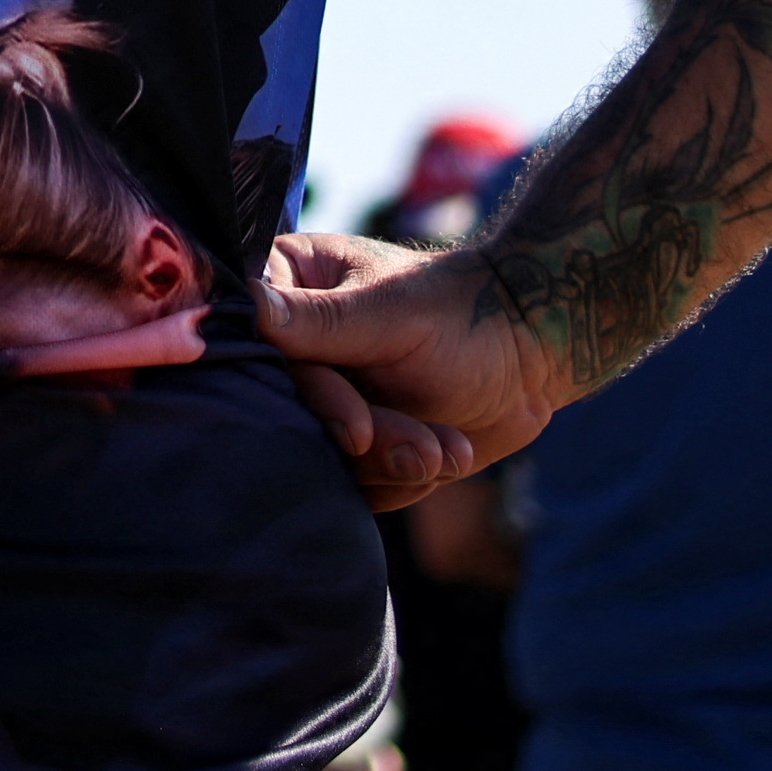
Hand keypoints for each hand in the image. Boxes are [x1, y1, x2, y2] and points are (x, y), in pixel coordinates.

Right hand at [255, 227, 570, 508]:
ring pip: (323, 457)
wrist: (527, 352)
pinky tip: (446, 453)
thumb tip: (244, 302)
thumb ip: (319, 319)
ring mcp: (317, 398)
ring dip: (391, 464)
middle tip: (424, 450)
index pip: (263, 352)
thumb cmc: (459, 311)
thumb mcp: (390, 313)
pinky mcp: (346, 445)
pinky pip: (353, 485)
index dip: (313, 396)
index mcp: (284, 285)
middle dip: (369, 441)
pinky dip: (402, 481)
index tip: (358, 431)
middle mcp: (289, 346)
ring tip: (445, 450)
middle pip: (293, 414)